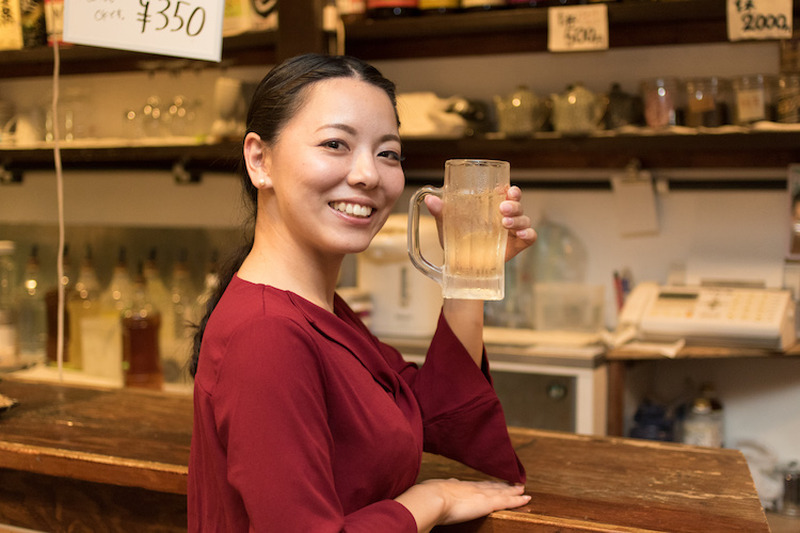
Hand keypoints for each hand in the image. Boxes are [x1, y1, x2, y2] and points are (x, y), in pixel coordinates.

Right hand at [394, 478, 530, 532]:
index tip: (490, 482)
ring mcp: (480, 494)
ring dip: (512, 490)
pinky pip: (507, 501)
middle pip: (490, 485)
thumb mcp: (427, 492)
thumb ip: (432, 494)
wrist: (430, 498)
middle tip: (513, 482)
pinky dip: (517, 499)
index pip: (474, 484)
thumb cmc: (425, 497)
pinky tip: (526, 498)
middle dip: (501, 484)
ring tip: (522, 488)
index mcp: (455, 485)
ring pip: (501, 491)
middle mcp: (470, 487)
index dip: (484, 483)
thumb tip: (427, 495)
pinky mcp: (487, 503)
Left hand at [423, 185, 536, 263]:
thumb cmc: (456, 240)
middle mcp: (505, 216)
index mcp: (492, 206)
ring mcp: (512, 231)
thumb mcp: (447, 224)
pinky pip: (530, 237)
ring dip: (518, 218)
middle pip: (517, 204)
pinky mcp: (516, 246)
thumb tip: (431, 199)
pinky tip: (521, 234)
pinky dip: (528, 233)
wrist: (459, 265)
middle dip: (514, 203)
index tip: (506, 188)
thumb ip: (440, 211)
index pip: (507, 193)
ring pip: (524, 218)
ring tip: (505, 223)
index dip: (510, 189)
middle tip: (502, 208)